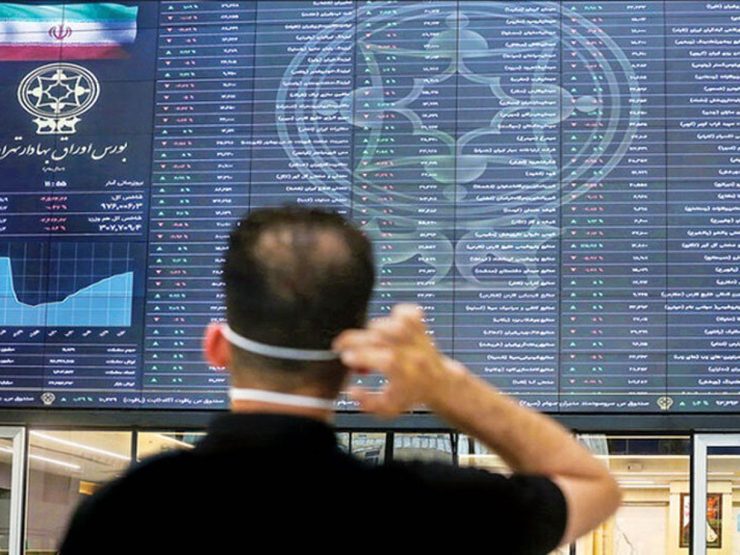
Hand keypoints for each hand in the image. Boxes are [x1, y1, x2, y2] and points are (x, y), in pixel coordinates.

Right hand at [332, 304, 459, 417]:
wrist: (437, 383)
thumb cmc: (410, 394)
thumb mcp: (387, 408)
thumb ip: (365, 402)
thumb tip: (351, 390)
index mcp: (407, 375)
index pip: (385, 360)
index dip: (362, 356)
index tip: (346, 358)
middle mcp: (414, 354)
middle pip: (384, 338)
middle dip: (356, 339)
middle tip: (341, 345)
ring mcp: (418, 338)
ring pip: (395, 323)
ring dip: (372, 329)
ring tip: (365, 339)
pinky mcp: (420, 326)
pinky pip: (409, 313)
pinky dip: (395, 314)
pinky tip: (386, 324)